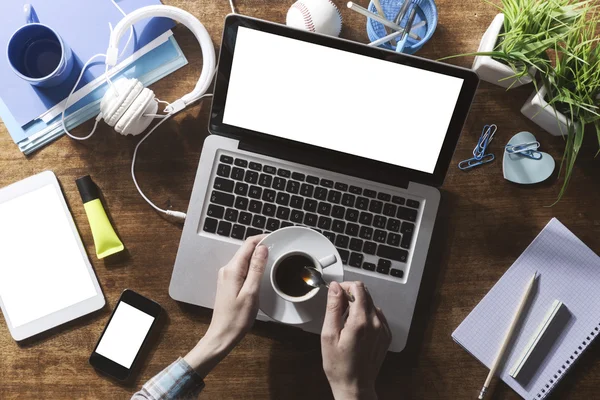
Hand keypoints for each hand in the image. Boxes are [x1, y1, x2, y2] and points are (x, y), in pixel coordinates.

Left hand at [184, 235, 267, 376]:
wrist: (222, 335)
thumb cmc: (237, 318)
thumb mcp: (251, 292)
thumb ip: (256, 269)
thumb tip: (263, 248)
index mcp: (232, 269)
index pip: (248, 244)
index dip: (263, 239)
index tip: (277, 239)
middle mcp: (227, 269)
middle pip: (246, 250)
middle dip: (262, 246)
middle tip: (279, 249)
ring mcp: (226, 276)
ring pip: (244, 258)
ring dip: (258, 256)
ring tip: (273, 258)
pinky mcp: (228, 282)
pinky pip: (242, 268)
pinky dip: (253, 265)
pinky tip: (261, 271)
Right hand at [321, 281, 391, 399]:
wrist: (355, 386)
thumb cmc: (339, 366)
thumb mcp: (328, 335)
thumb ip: (333, 308)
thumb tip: (335, 288)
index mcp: (360, 321)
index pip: (357, 288)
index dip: (345, 286)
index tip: (336, 294)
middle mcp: (375, 322)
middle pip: (365, 293)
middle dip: (350, 296)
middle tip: (338, 310)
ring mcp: (383, 329)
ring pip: (371, 304)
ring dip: (358, 306)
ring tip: (346, 324)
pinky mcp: (386, 335)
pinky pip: (376, 316)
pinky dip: (366, 316)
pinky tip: (356, 330)